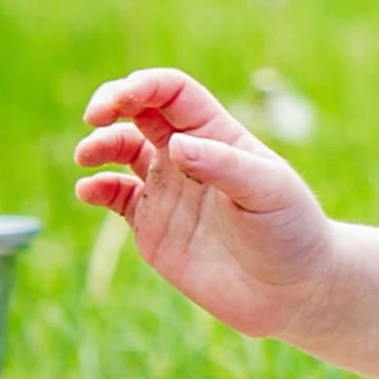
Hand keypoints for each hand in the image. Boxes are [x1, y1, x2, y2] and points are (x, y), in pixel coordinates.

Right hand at [75, 67, 335, 336]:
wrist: (292, 291)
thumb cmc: (291, 232)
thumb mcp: (268, 192)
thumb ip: (223, 165)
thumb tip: (177, 146)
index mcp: (218, 135)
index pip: (173, 93)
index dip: (143, 86)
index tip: (122, 100)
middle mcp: (189, 156)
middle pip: (140, 111)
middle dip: (111, 102)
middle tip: (95, 116)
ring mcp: (169, 189)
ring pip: (121, 150)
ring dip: (99, 144)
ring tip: (87, 157)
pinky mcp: (153, 225)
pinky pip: (114, 196)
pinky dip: (95, 188)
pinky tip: (90, 191)